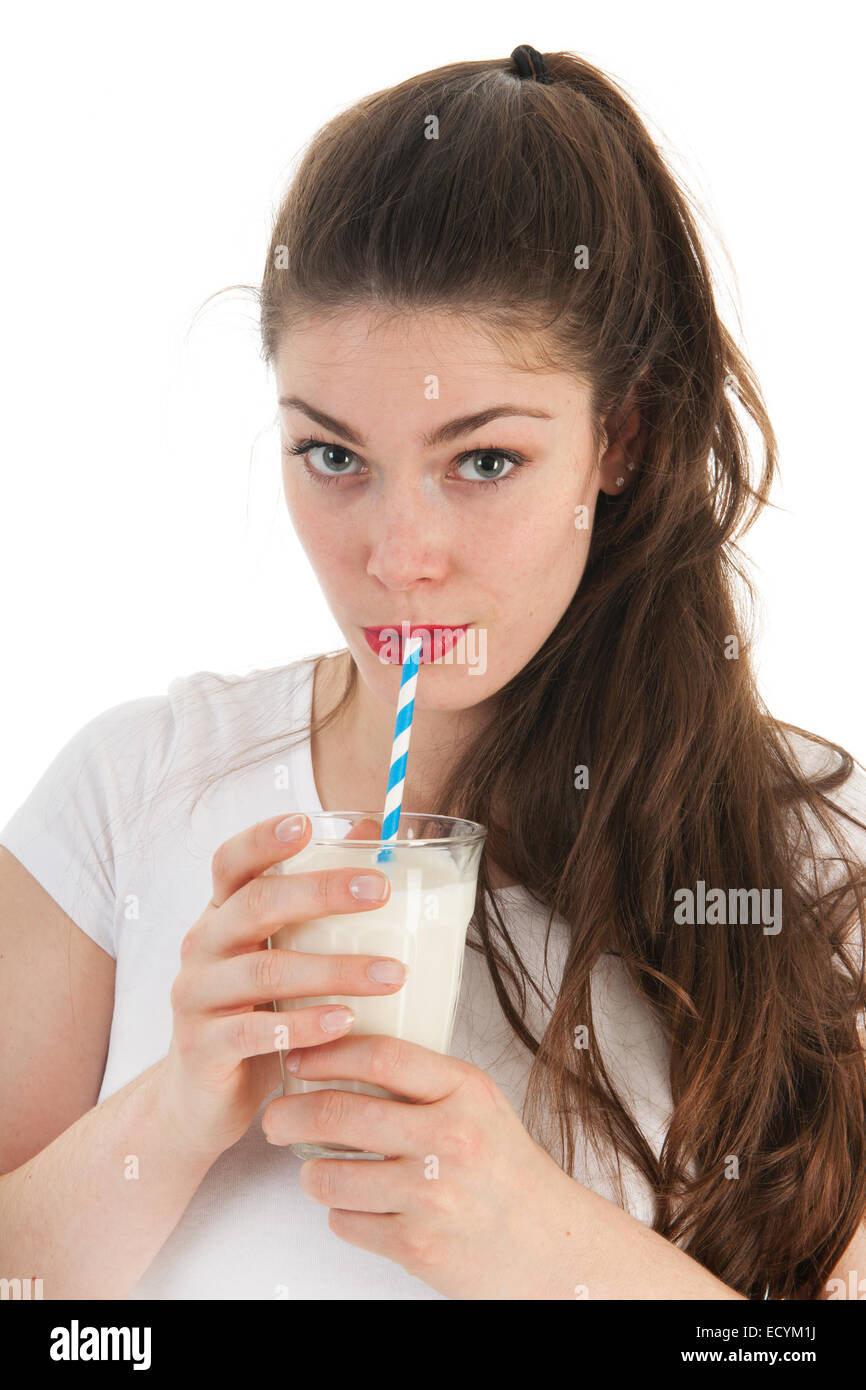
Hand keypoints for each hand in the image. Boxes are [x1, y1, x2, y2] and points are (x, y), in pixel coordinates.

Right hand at [158, 813, 404, 1163]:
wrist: (200, 1098)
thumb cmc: (258, 1011)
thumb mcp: (282, 952)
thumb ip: (316, 900)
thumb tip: (372, 828)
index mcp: (222, 914)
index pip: (230, 862)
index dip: (263, 839)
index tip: (307, 822)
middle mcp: (201, 946)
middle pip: (256, 905)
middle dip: (321, 893)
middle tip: (381, 889)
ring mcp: (195, 997)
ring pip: (265, 971)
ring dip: (334, 970)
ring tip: (392, 974)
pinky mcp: (201, 1049)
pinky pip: (254, 1032)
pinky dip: (304, 1025)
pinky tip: (346, 1023)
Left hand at [260, 1034, 577, 1299]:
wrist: (553, 1247)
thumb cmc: (509, 1173)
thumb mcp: (480, 1105)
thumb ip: (424, 1082)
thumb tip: (345, 1055)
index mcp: (465, 1092)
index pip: (380, 1055)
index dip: (326, 1052)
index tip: (299, 1055)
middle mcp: (449, 1138)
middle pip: (337, 1114)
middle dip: (289, 1114)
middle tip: (275, 1117)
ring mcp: (431, 1194)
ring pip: (329, 1175)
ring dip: (309, 1174)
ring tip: (315, 1169)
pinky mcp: (416, 1244)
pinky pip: (345, 1222)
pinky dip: (341, 1214)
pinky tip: (358, 1206)